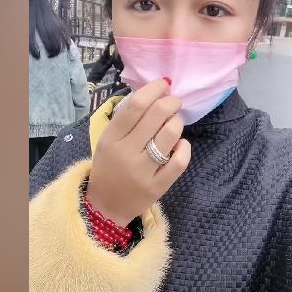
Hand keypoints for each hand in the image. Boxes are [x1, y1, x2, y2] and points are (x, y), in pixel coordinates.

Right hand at [85, 77, 190, 226]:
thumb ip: (126, 120)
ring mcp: (142, 171)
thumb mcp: (107, 141)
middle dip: (172, 102)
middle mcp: (126, 152)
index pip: (136, 105)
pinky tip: (180, 145)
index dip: (154, 89)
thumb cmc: (109, 167)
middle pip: (156, 115)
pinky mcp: (157, 187)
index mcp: (111, 138)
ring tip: (175, 123)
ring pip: (170, 135)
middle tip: (175, 102)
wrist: (106, 206)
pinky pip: (179, 161)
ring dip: (177, 122)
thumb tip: (154, 93)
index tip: (163, 85)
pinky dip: (184, 148)